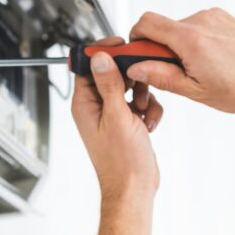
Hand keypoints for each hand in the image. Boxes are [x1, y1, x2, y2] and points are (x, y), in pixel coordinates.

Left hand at [71, 37, 163, 200]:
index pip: (88, 66)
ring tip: (142, 113)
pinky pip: (141, 104)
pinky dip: (149, 111)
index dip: (104, 53)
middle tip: (139, 86)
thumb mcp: (117, 116)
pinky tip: (148, 125)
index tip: (121, 46)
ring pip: (130, 88)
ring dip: (143, 96)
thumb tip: (99, 57)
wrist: (134, 188)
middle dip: (131, 78)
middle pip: (113, 74)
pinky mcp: (128, 123)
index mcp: (85, 104)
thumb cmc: (122, 161)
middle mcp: (96, 108)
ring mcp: (113, 115)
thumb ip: (109, 85)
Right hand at [126, 8, 234, 113]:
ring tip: (198, 72)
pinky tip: (210, 63)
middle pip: (162, 28)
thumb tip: (137, 68)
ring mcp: (214, 17)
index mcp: (191, 39)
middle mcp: (202, 21)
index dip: (135, 40)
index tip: (135, 57)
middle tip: (171, 75)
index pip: (146, 24)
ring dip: (179, 48)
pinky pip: (197, 28)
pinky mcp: (224, 19)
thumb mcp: (196, 91)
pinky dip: (195, 44)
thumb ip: (161, 76)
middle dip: (159, 50)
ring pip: (180, 30)